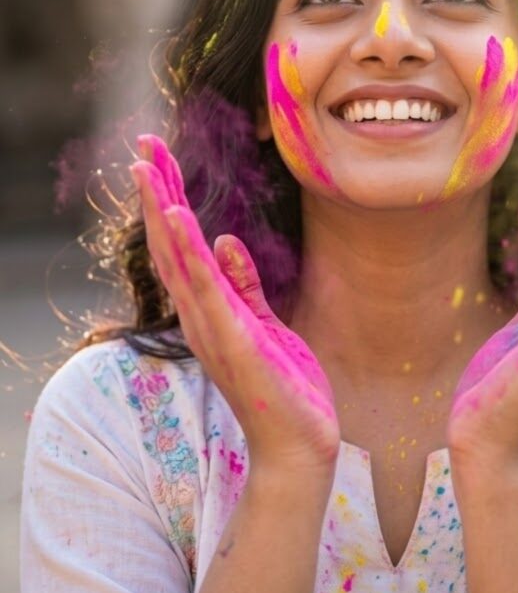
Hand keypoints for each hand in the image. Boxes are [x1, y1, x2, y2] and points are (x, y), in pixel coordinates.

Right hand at [131, 134, 340, 476]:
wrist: (299, 446)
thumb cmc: (284, 388)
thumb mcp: (265, 322)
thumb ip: (243, 283)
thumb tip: (225, 238)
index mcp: (207, 311)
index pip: (179, 247)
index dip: (166, 201)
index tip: (158, 159)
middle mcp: (199, 316)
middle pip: (168, 245)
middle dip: (156, 194)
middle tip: (142, 146)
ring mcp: (212, 328)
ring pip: (179, 259)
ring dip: (162, 210)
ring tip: (148, 168)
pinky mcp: (233, 339)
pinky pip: (207, 287)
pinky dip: (190, 250)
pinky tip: (178, 216)